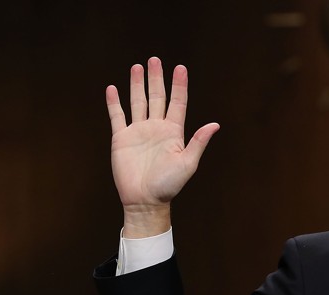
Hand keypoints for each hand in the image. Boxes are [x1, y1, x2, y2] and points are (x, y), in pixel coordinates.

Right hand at [106, 57, 218, 236]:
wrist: (145, 200)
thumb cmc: (169, 185)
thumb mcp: (187, 163)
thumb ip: (198, 142)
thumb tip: (215, 125)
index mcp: (174, 132)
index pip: (178, 102)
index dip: (179, 85)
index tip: (180, 67)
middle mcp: (156, 128)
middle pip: (157, 97)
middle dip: (156, 78)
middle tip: (155, 59)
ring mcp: (138, 131)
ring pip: (138, 102)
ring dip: (137, 85)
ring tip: (137, 67)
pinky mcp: (121, 138)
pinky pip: (117, 116)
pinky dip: (114, 103)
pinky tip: (113, 88)